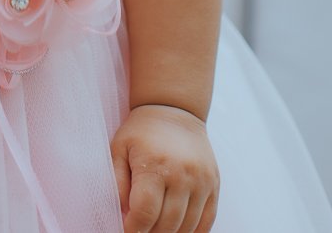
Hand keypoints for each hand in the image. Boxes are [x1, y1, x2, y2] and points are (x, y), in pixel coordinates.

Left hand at [111, 105, 217, 232]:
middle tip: (141, 230)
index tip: (128, 230)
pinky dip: (193, 232)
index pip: (145, 213)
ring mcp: (201, 181)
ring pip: (187, 226)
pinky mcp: (213, 184)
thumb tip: (124, 214)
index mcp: (155, 165)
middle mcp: (181, 175)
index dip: (134, 229)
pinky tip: (179, 230)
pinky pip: (207, 221)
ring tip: (157, 229)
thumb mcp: (119, 149)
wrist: (174, 110)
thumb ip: (117, 182)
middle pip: (167, 224)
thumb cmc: (142, 132)